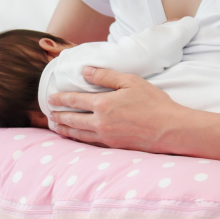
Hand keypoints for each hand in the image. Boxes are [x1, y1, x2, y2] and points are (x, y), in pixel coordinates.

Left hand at [47, 67, 187, 151]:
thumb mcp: (130, 81)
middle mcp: (100, 122)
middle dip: (59, 115)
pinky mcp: (114, 146)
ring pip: (79, 134)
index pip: (74, 101)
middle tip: (50, 114)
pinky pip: (90, 143)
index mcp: (103, 104)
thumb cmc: (153, 102)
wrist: (170, 129)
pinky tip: (77, 138)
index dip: (61, 99)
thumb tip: (86, 71)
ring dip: (65, 129)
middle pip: (72, 119)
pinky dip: (79, 140)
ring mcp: (106, 137)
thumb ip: (106, 76)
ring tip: (57, 126)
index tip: (51, 98)